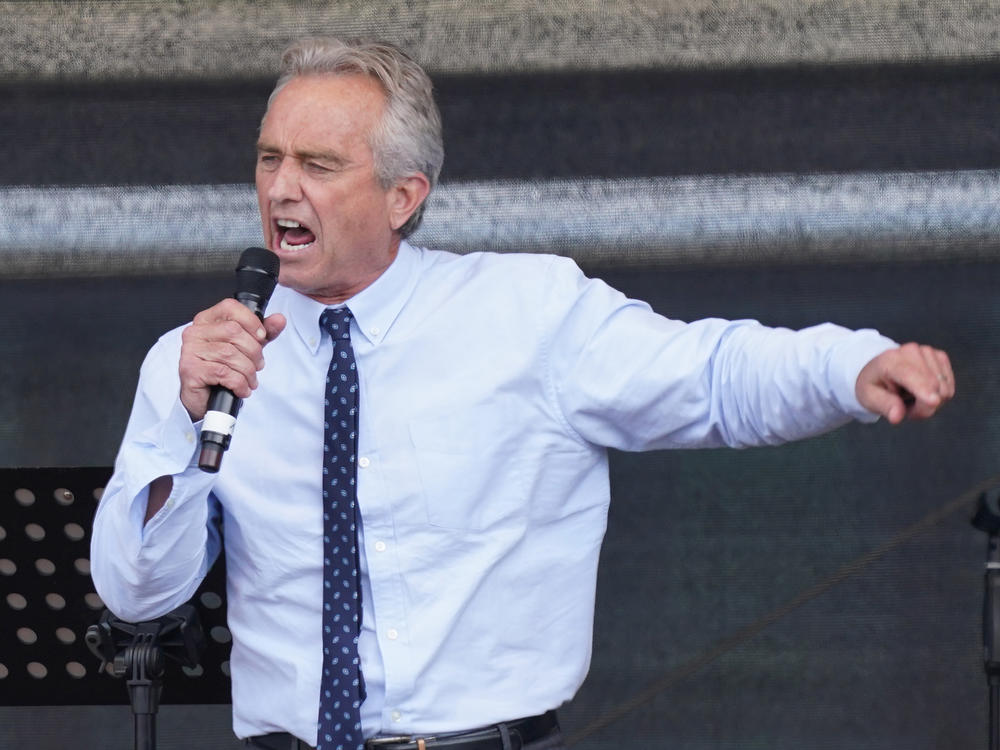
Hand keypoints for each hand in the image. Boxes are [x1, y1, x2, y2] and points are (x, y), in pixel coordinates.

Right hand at [178, 298, 285, 420]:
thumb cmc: (223, 369)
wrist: (204, 399)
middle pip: (234, 331)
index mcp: (207, 320)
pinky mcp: (190, 369)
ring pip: (230, 353)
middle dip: (254, 352)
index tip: (261, 337)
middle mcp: (195, 332)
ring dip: (248, 371)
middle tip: (257, 365)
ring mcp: (190, 350)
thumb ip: (263, 333)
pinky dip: (239, 383)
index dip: (251, 321)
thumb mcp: (247, 348)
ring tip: (250, 380)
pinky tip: (241, 389)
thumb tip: (279, 319)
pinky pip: (223, 372)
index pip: (230, 307)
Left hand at [855, 342, 953, 423]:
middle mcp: (911, 352)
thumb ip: (884, 406)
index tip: (934, 401)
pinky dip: (938, 395)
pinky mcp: (940, 357)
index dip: (923, 389)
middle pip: (933, 388)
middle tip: (903, 407)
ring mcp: (928, 352)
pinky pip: (949, 387)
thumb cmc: (874, 385)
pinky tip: (922, 390)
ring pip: (944, 390)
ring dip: (930, 402)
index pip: (910, 375)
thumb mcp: (870, 398)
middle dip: (922, 408)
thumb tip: (897, 416)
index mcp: (889, 361)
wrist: (880, 368)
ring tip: (910, 396)